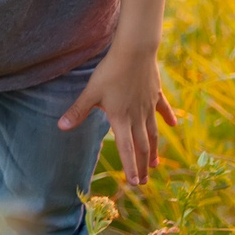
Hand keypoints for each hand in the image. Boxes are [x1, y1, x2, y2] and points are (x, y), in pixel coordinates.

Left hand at [58, 50, 178, 187]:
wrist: (134, 51)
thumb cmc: (110, 71)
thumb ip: (78, 111)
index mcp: (121, 119)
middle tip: (145, 181)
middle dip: (142, 166)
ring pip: (153, 133)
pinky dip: (168, 118)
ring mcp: (149, 106)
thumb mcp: (91, 92)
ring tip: (155, 163)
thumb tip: (61, 127)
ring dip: (154, 150)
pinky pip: (163, 109)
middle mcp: (137, 116)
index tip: (135, 183)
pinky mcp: (156, 94)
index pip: (127, 149)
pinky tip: (174, 125)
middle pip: (142, 146)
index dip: (130, 167)